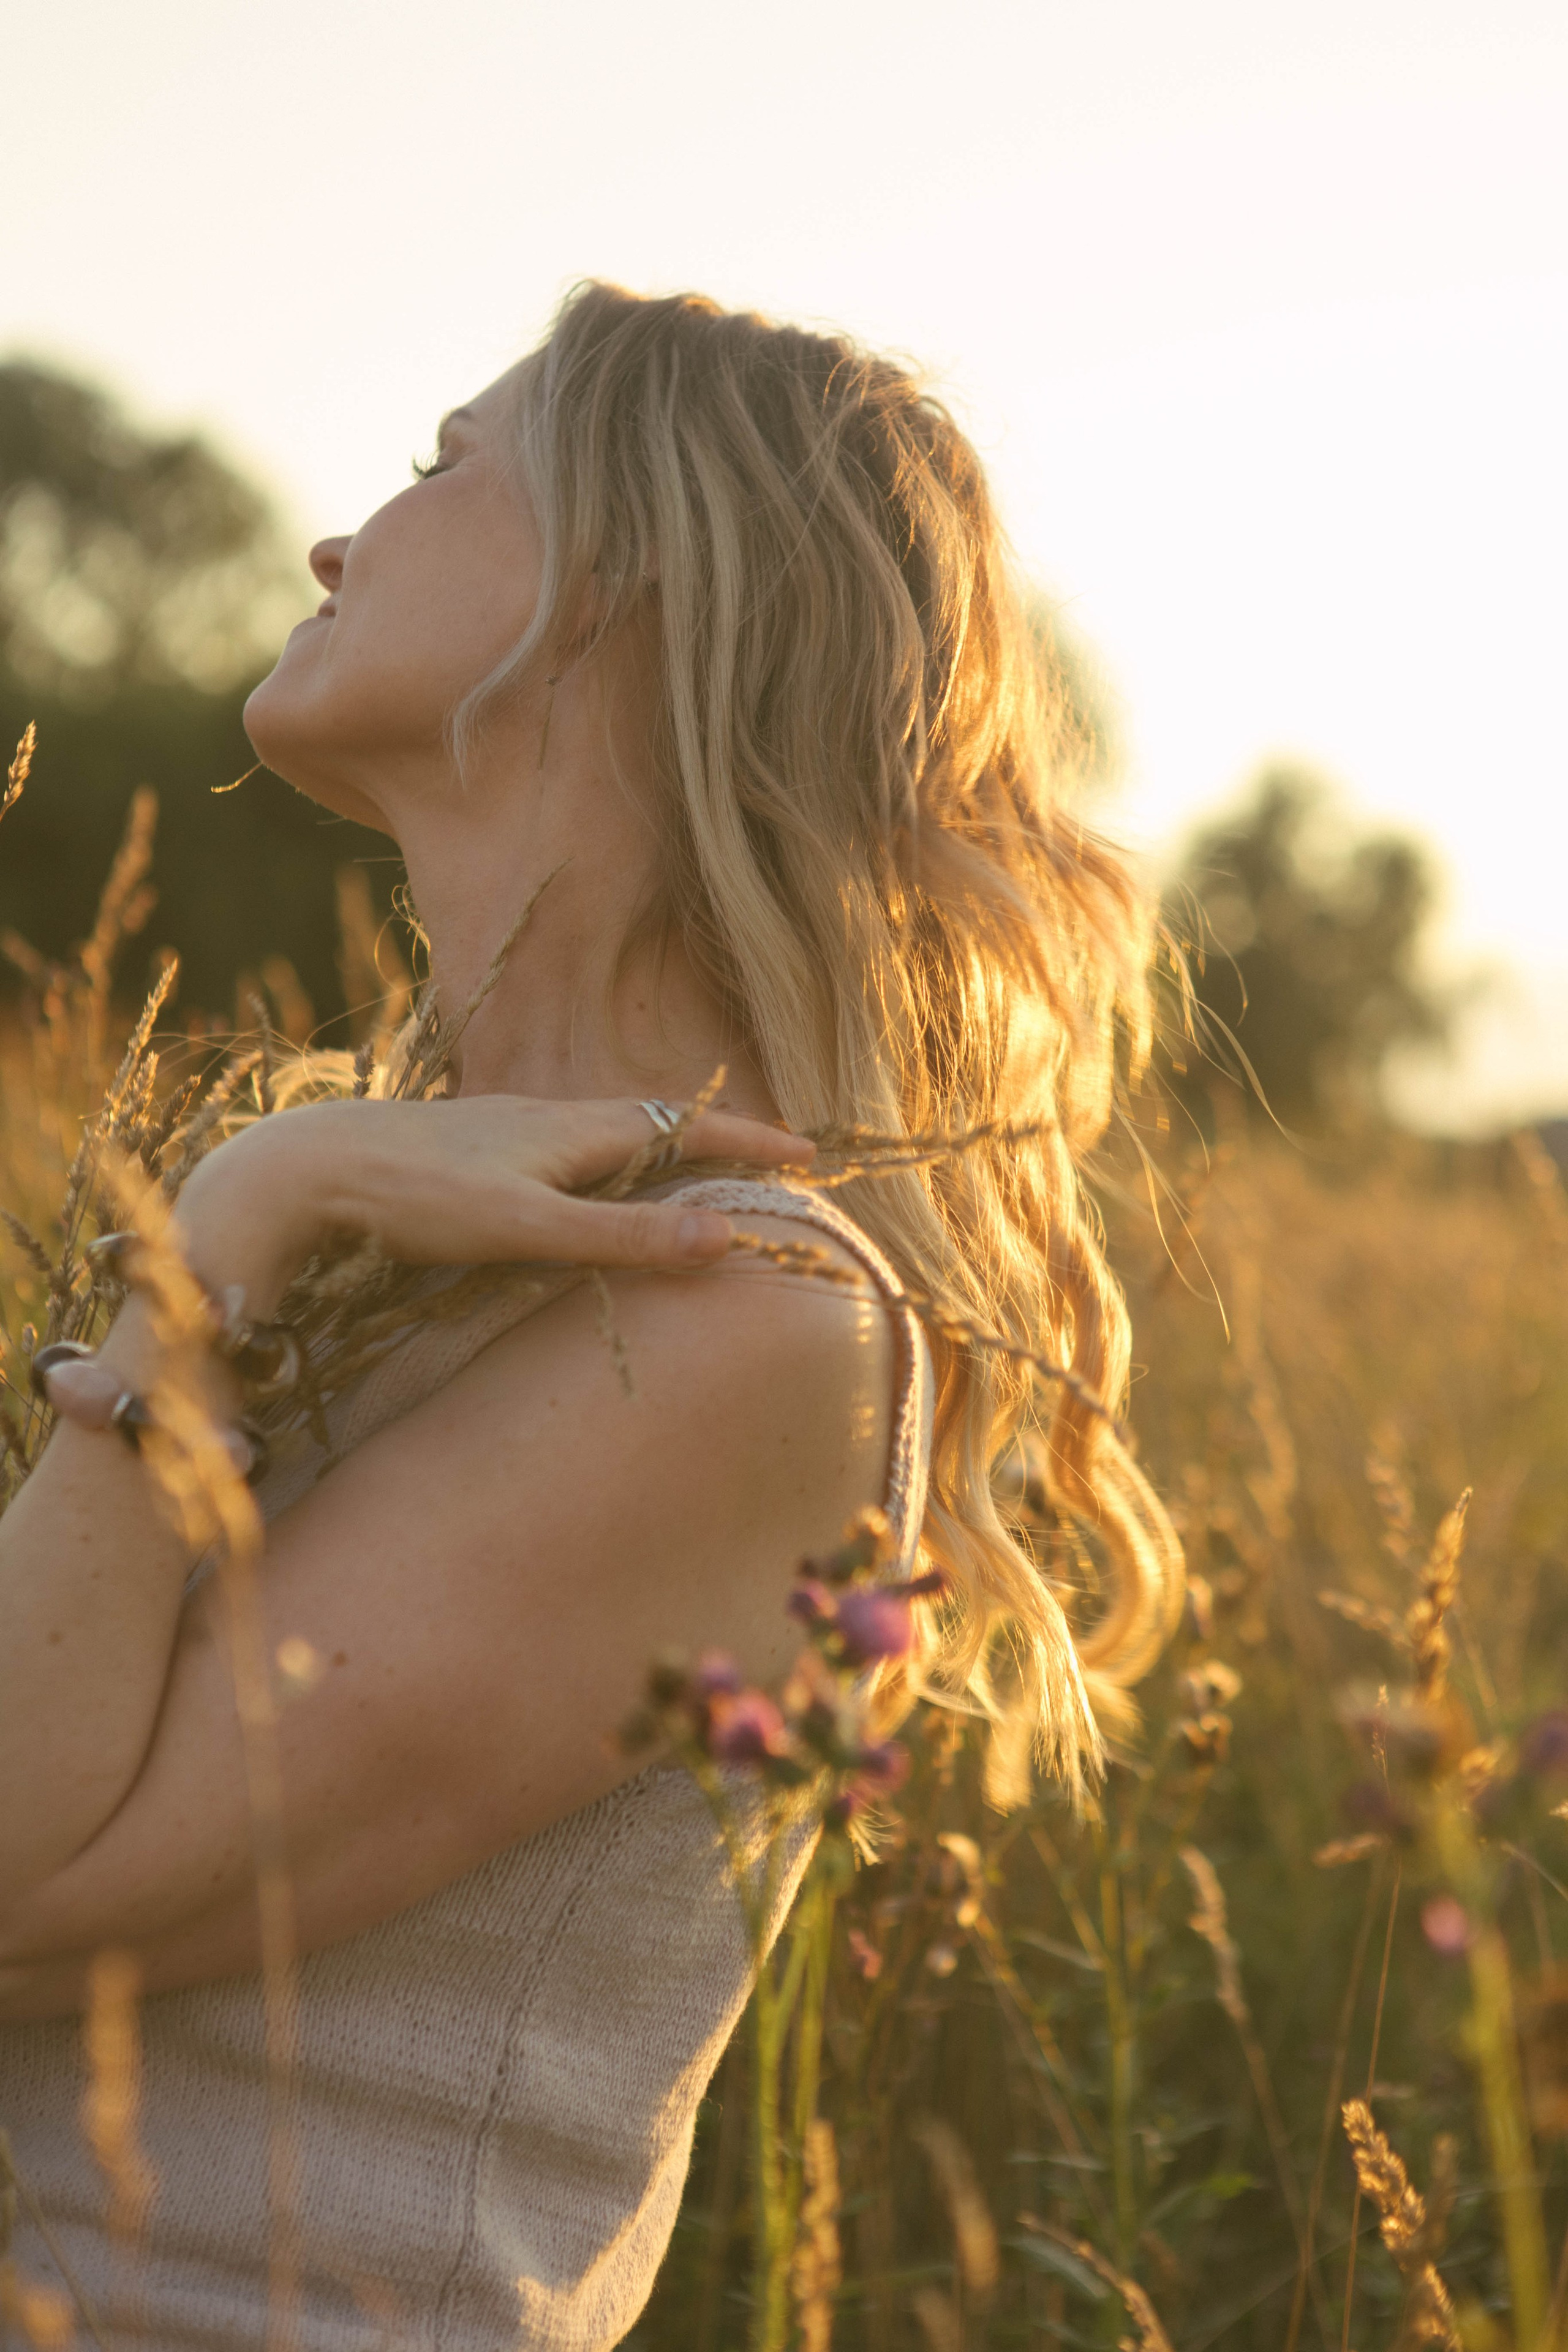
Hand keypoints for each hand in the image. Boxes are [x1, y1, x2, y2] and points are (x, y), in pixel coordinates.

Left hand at [174, 1094, 813, 1309]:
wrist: (314, 1165)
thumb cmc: (420, 1198)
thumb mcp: (531, 1229)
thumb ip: (624, 1238)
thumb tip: (727, 1238)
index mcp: (576, 1130)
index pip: (689, 1125)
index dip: (751, 1138)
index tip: (810, 1149)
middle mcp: (551, 1117)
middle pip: (656, 1120)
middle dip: (717, 1137)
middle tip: (769, 1158)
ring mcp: (511, 1128)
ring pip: (609, 1131)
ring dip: (663, 1147)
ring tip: (696, 1171)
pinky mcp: (477, 1146)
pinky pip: (570, 1146)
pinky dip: (610, 1161)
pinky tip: (588, 1183)